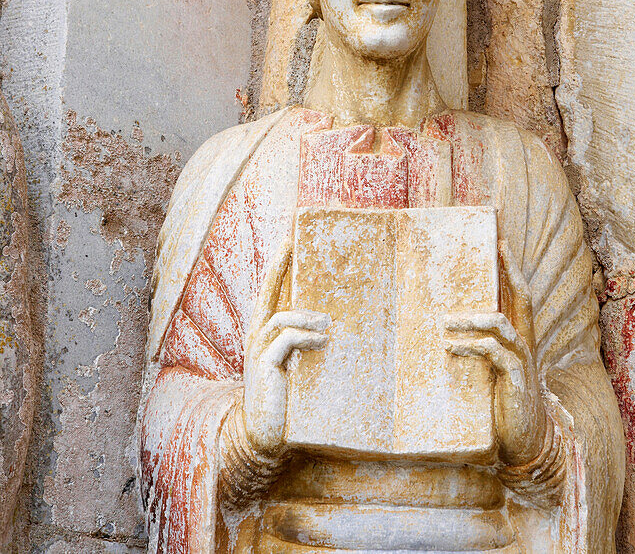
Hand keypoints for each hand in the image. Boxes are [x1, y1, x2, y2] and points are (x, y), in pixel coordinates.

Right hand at [243, 239, 328, 455]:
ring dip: (307, 316)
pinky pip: (286, 339)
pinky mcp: (265, 365)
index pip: (269, 296)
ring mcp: (258, 351)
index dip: (276, 269)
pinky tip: (323, 341)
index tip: (286, 243)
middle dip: (277, 267)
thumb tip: (332, 327)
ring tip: (328, 324)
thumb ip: (306, 347)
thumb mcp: (297, 368)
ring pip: (281, 317)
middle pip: (265, 294)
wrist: (263, 436)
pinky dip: (306, 337)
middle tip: (289, 242)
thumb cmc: (286, 403)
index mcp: (264, 337)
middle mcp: (257, 339)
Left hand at [444, 240, 547, 465]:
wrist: (526, 443)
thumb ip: (479, 349)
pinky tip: (451, 347)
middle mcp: (524, 345)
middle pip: (523, 299)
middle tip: (499, 246)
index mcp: (519, 340)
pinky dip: (471, 347)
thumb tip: (446, 326)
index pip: (520, 296)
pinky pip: (494, 353)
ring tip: (447, 322)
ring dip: (473, 318)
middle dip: (510, 271)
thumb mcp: (491, 372)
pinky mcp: (515, 380)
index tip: (503, 242)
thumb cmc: (503, 404)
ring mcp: (522, 361)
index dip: (513, 269)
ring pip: (502, 324)